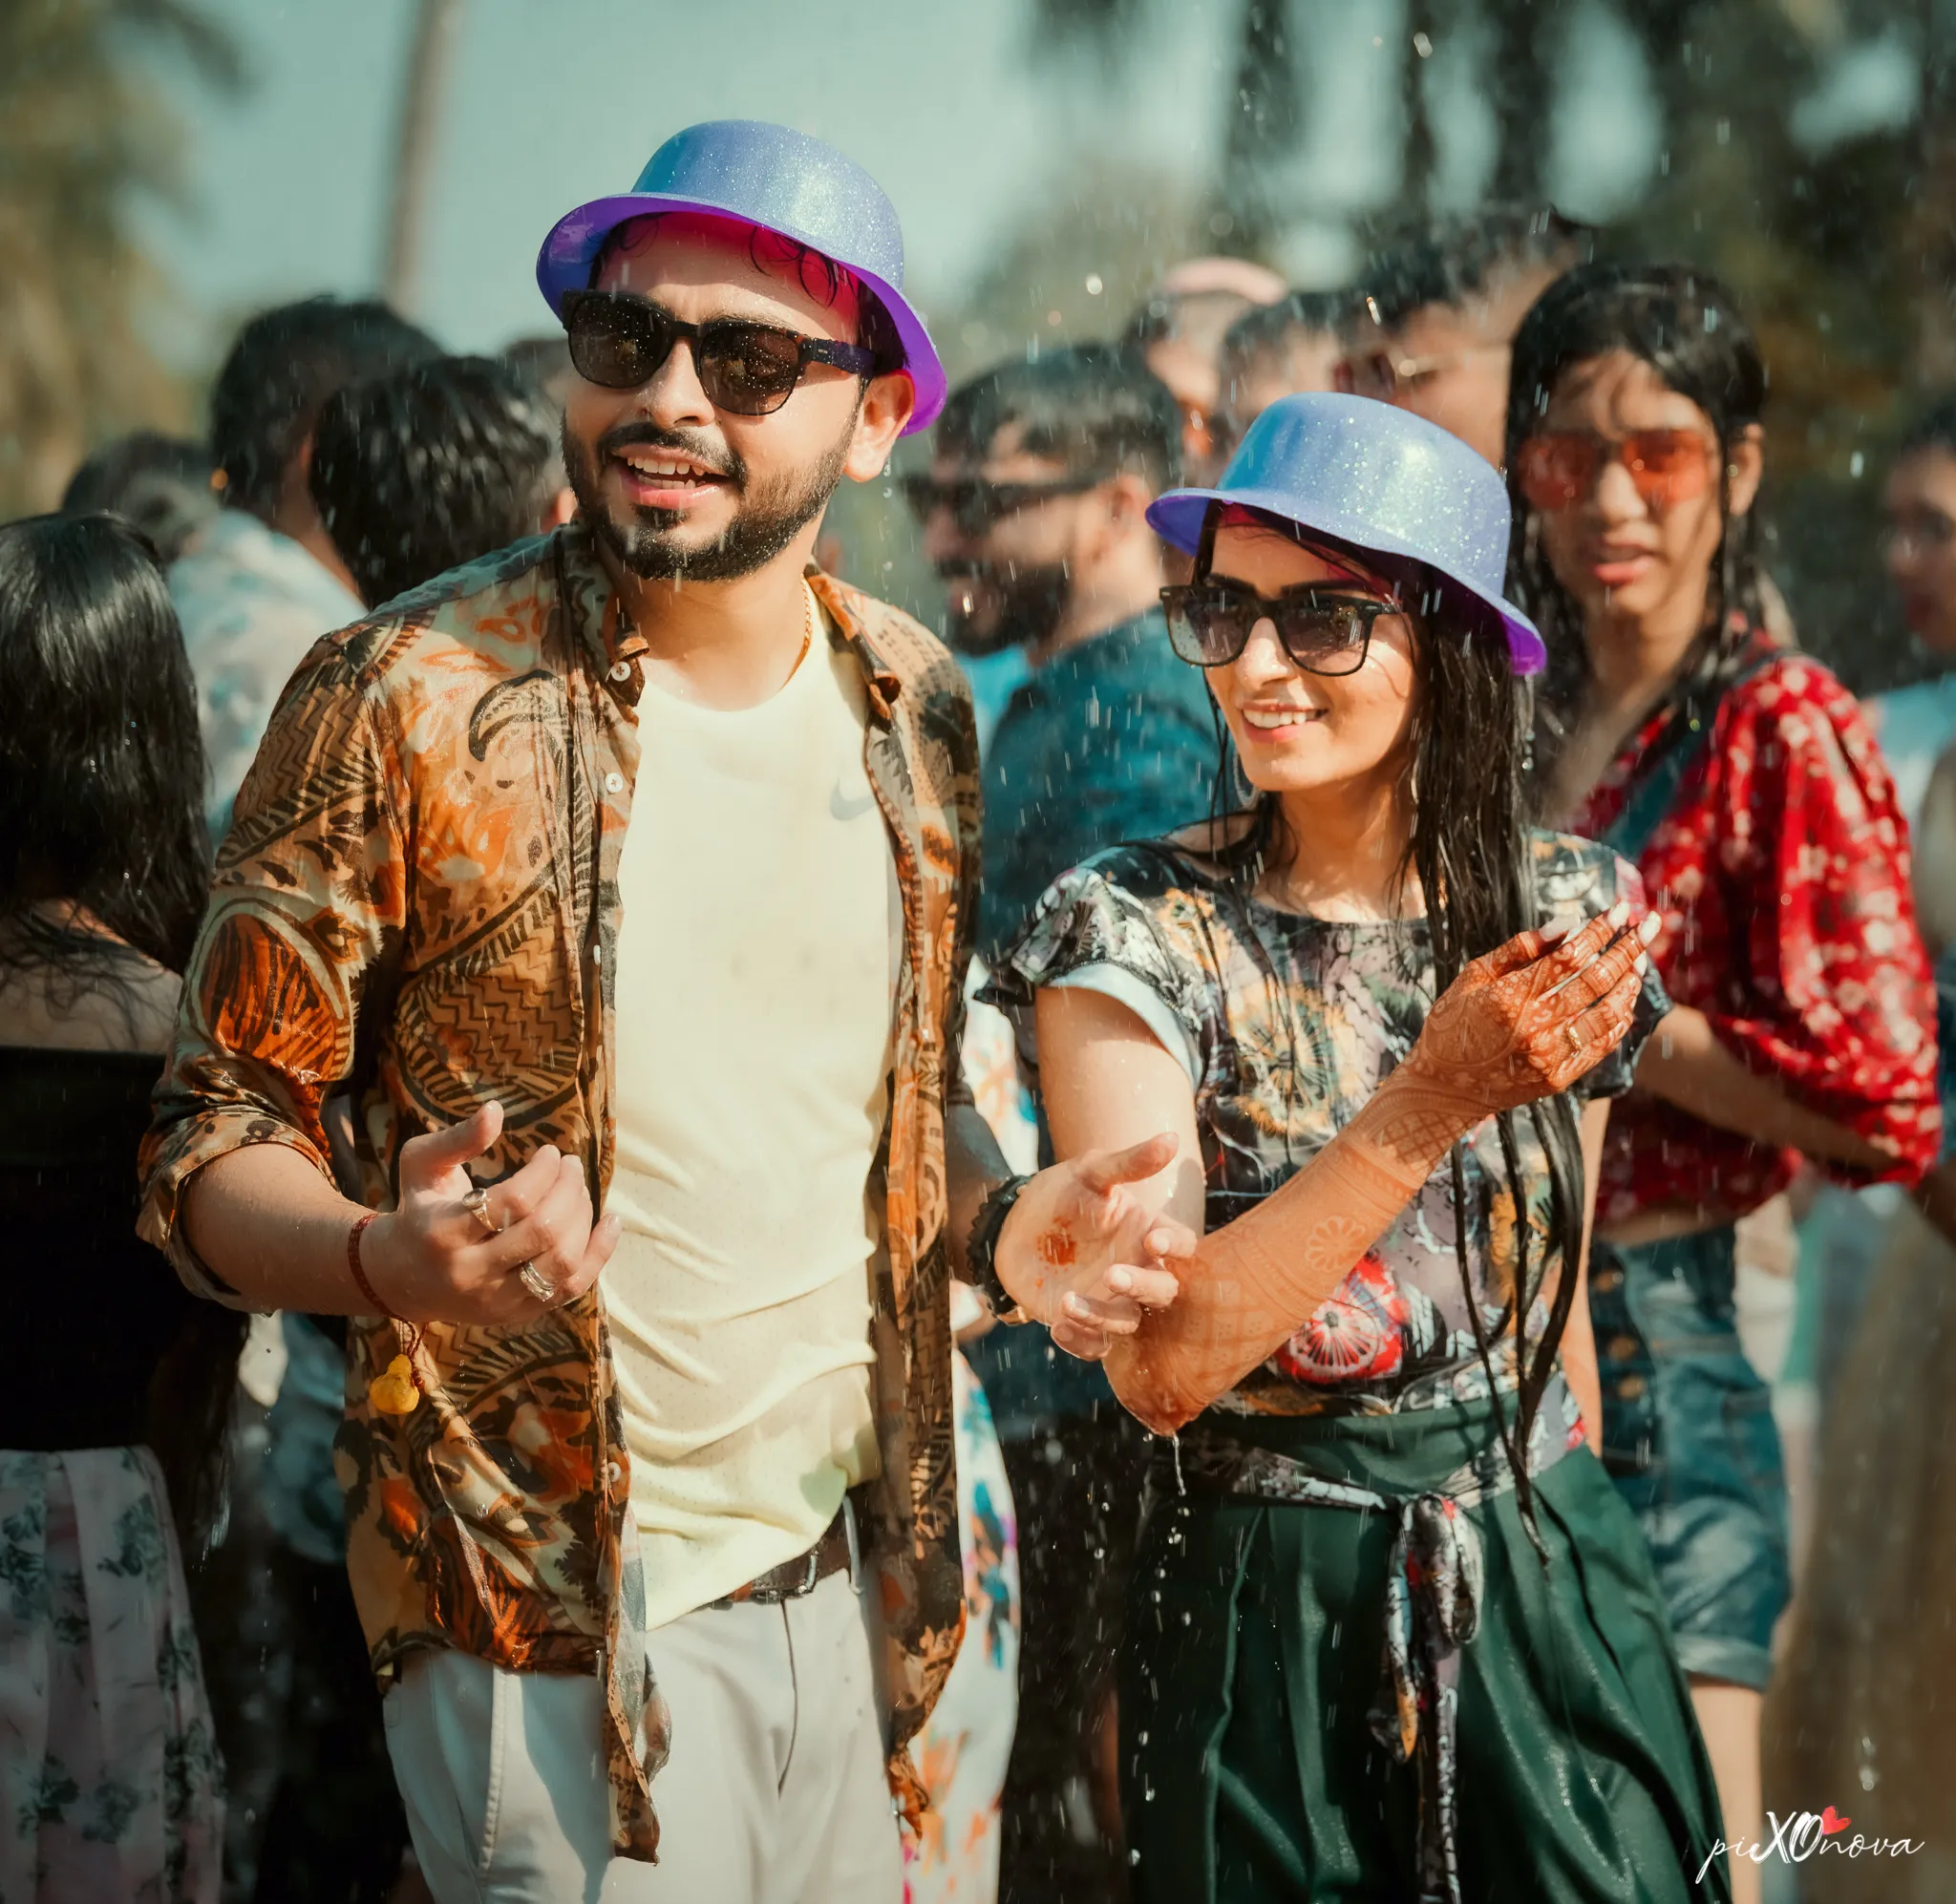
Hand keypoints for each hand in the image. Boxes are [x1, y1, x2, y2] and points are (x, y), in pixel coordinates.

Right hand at [360, 1101, 619, 1324]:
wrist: (401, 1277)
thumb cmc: (419, 1208)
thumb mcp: (421, 1165)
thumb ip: (457, 1138)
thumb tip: (496, 1109)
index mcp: (444, 1233)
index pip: (513, 1201)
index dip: (544, 1172)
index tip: (551, 1153)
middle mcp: (471, 1274)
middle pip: (543, 1232)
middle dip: (569, 1191)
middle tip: (572, 1166)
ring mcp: (496, 1300)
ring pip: (561, 1263)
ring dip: (583, 1219)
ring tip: (579, 1190)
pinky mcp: (517, 1314)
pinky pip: (571, 1289)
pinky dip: (599, 1255)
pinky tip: (611, 1222)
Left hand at [993, 1134, 1197, 1360]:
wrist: (1014, 1224)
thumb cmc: (1061, 1193)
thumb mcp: (1091, 1172)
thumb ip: (1129, 1163)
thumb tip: (1171, 1140)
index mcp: (1147, 1232)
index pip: (1181, 1244)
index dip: (1174, 1246)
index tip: (1153, 1240)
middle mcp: (1138, 1269)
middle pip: (1162, 1291)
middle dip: (1142, 1286)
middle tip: (1111, 1274)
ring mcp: (1112, 1300)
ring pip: (1127, 1323)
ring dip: (1102, 1317)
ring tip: (1067, 1302)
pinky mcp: (1085, 1323)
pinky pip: (1095, 1347)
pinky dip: (1080, 1342)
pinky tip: (1058, 1327)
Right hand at [1400, 901, 1655, 1119]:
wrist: (1442, 1089)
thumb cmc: (1453, 1024)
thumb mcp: (1473, 977)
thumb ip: (1519, 949)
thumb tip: (1567, 923)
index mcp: (1508, 997)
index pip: (1568, 957)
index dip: (1599, 930)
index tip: (1619, 910)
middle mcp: (1533, 1027)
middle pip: (1597, 981)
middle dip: (1629, 948)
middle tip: (1650, 925)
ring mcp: (1549, 1056)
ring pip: (1609, 1014)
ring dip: (1630, 983)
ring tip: (1640, 962)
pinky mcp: (1558, 1078)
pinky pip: (1602, 1045)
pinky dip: (1620, 1019)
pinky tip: (1625, 999)